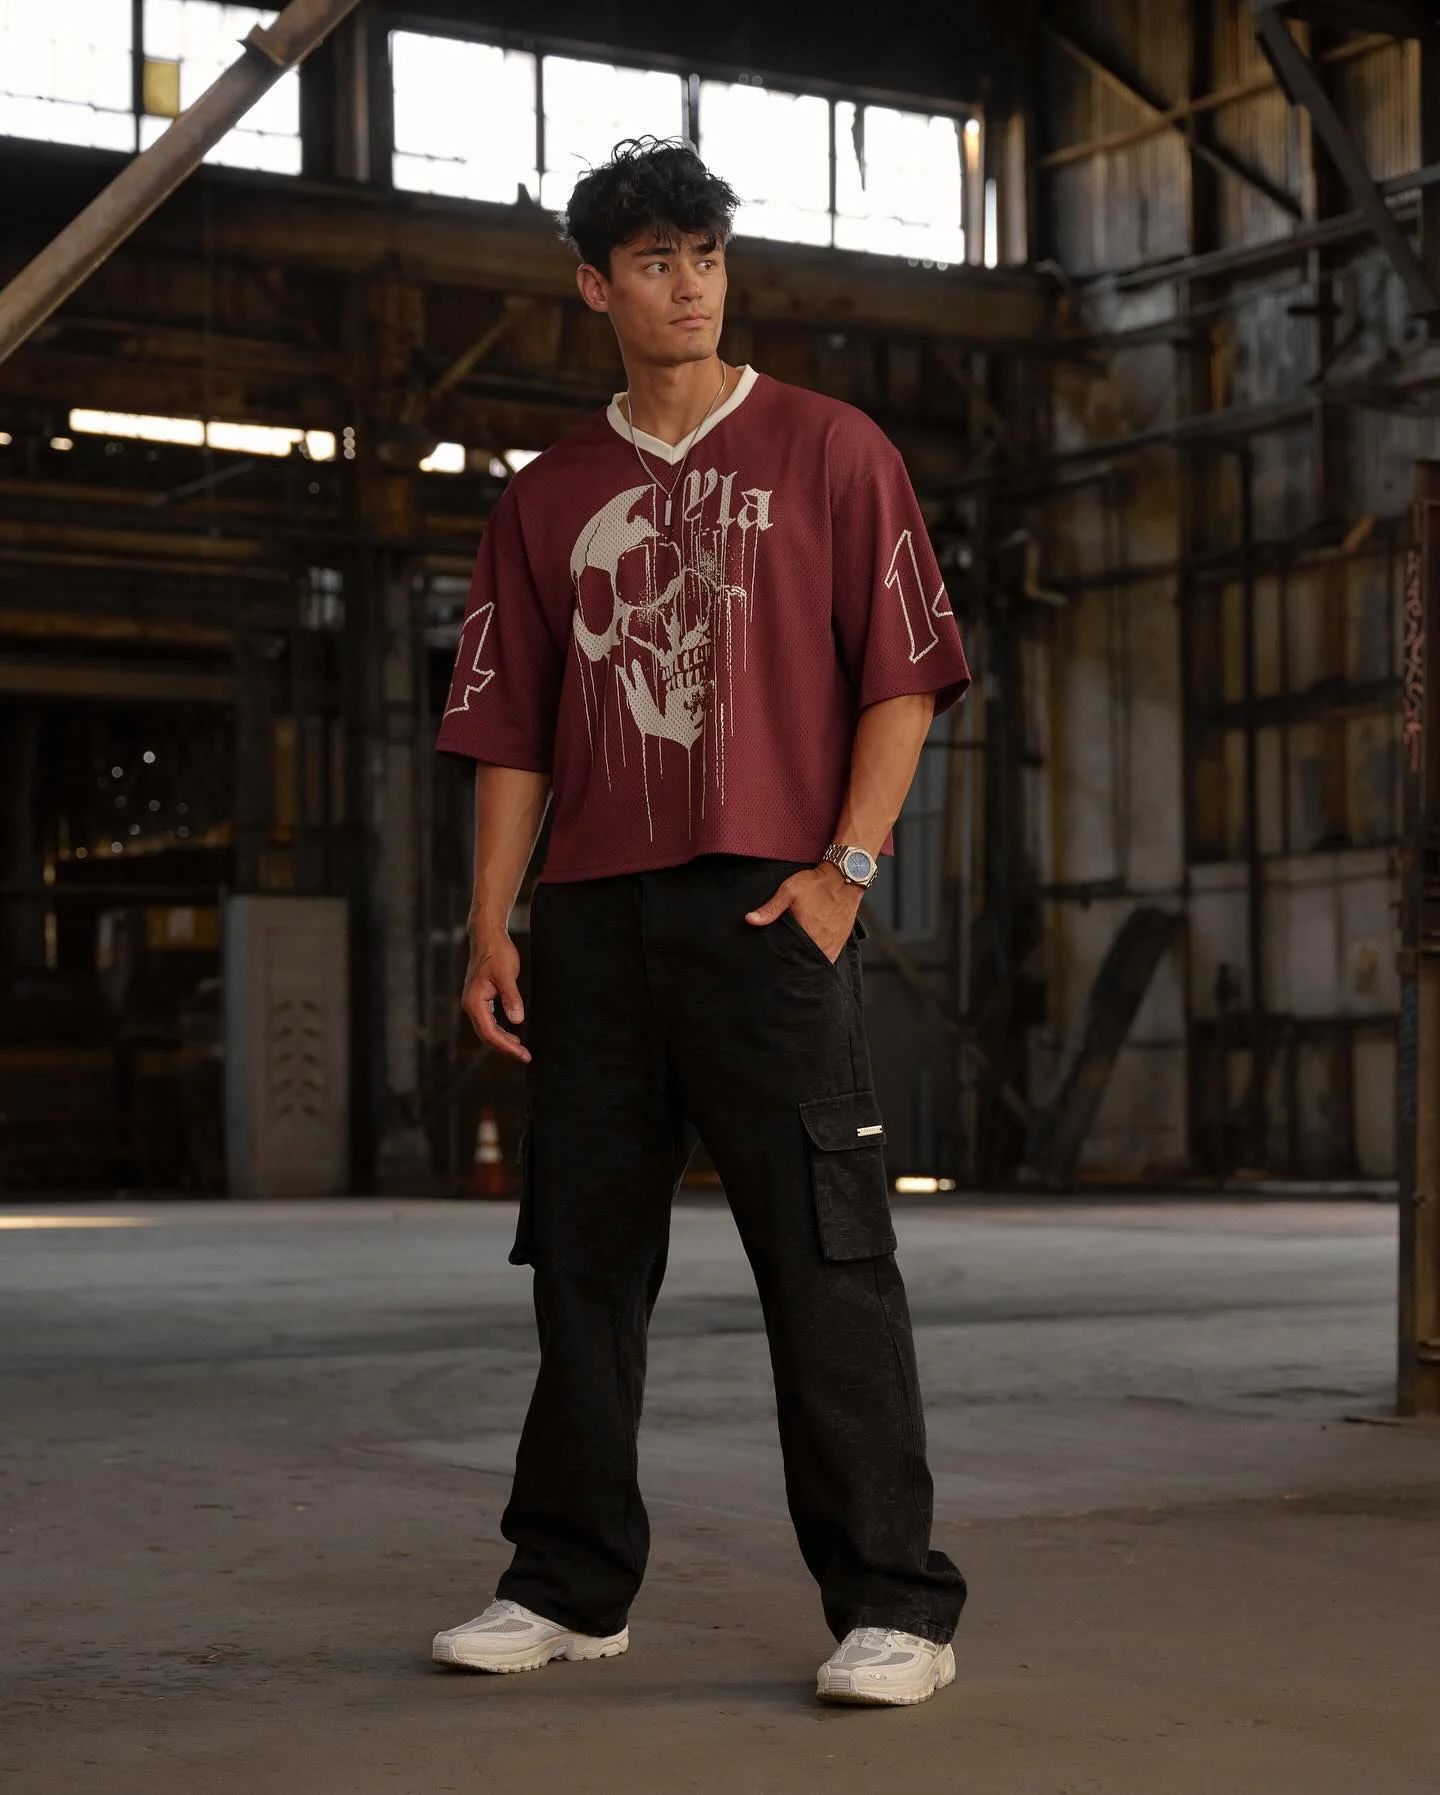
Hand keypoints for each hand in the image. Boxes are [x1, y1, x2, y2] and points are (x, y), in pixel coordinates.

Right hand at [461, 921, 530, 1062]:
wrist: (487, 937)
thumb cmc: (496, 952)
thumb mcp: (507, 975)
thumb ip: (512, 998)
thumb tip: (517, 1020)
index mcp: (474, 1002)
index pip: (489, 1033)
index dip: (506, 1046)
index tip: (522, 1053)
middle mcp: (471, 1005)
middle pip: (487, 1036)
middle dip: (506, 1048)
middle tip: (525, 1056)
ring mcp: (474, 1003)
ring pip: (488, 1030)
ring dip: (504, 1041)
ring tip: (521, 1050)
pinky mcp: (480, 1000)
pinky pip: (489, 1022)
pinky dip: (501, 1031)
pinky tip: (513, 1035)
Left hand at [745, 863, 860, 964]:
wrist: (844, 876)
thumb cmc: (817, 883)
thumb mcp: (788, 891)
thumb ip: (770, 908)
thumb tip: (751, 919)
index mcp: (806, 932)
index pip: (791, 956)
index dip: (784, 961)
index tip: (778, 963)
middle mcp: (821, 942)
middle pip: (805, 961)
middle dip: (796, 962)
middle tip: (789, 960)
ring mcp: (833, 943)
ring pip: (818, 961)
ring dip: (809, 961)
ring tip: (801, 959)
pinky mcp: (841, 940)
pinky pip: (830, 956)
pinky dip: (822, 957)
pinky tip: (814, 954)